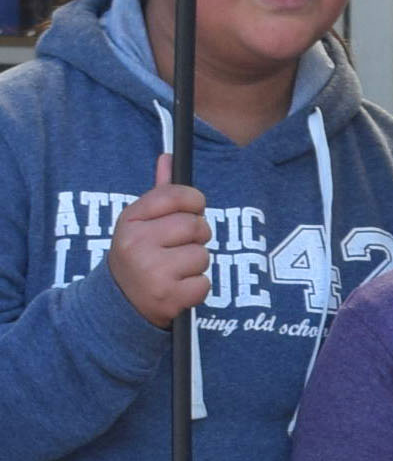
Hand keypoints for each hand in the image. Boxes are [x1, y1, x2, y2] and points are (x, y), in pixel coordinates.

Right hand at [107, 158, 210, 327]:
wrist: (120, 303)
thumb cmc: (140, 255)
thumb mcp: (140, 224)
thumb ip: (159, 194)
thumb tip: (169, 157)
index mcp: (129, 221)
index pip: (174, 195)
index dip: (194, 200)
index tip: (195, 207)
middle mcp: (136, 244)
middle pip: (196, 225)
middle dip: (197, 236)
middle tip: (181, 246)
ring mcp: (151, 271)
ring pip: (203, 255)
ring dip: (196, 264)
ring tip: (174, 270)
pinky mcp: (167, 297)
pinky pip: (204, 283)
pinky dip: (196, 287)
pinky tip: (177, 288)